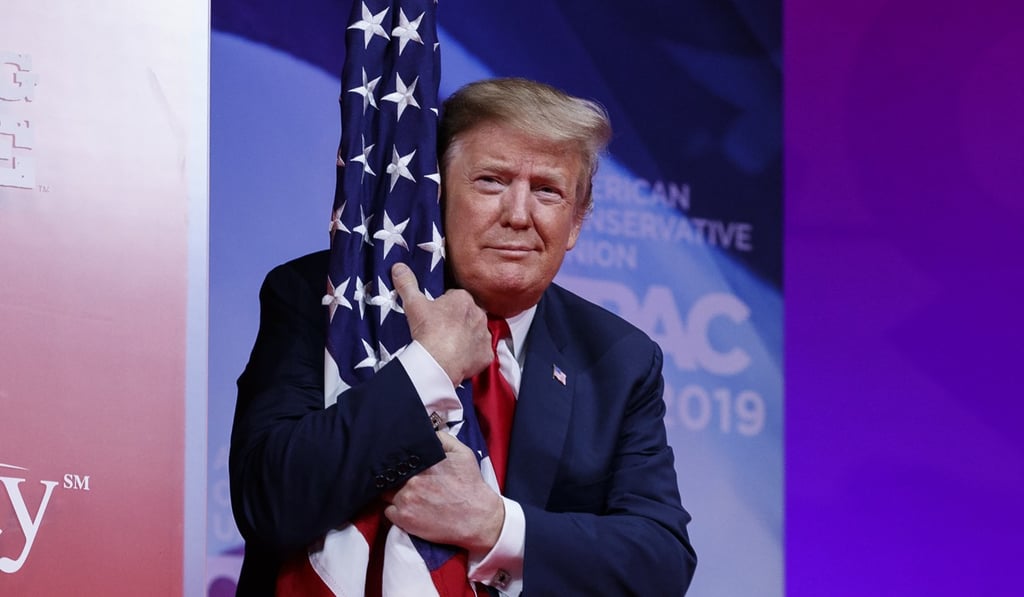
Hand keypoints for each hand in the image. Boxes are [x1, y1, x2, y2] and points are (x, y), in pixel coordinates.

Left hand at [383, 432, 504, 553]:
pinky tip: (407, 509)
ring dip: (393, 493)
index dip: (397, 461)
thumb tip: (426, 432)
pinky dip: (395, 510)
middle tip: (403, 481)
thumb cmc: (470, 485)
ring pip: (386, 493)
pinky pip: (388, 511)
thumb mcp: (463, 454)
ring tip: (406, 495)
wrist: (477, 518)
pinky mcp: (404, 519)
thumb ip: (442, 438)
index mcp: (423, 463)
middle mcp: (411, 480)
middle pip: (390, 475)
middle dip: (395, 477)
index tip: (401, 465)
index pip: (397, 457)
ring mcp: (405, 500)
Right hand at [391, 262, 492, 383]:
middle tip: (441, 331)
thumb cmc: (428, 331)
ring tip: (449, 346)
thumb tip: (398, 267)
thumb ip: (407, 283)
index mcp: (464, 299)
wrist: (438, 362)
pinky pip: (481, 352)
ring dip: (466, 337)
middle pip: (468, 314)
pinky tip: (459, 358)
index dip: (444, 306)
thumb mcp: (414, 304)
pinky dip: (473, 355)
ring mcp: (484, 335)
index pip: (455, 297)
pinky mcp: (486, 354)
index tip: (434, 315)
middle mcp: (479, 314)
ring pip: (476, 332)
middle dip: (457, 320)